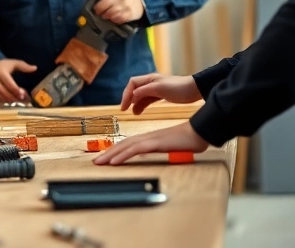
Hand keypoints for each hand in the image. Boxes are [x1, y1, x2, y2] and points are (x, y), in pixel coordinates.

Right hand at [0, 59, 36, 103]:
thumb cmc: (5, 65)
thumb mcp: (14, 63)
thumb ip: (24, 66)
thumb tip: (35, 68)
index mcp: (0, 72)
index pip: (9, 83)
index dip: (16, 90)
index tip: (23, 95)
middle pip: (3, 91)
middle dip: (13, 97)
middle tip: (22, 99)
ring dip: (9, 100)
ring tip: (17, 101)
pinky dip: (3, 101)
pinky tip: (11, 101)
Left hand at [82, 0, 144, 23]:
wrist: (140, 1)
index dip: (96, 4)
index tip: (95, 7)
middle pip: (103, 8)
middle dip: (100, 11)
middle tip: (100, 12)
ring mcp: (126, 6)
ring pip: (110, 15)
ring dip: (106, 16)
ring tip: (107, 14)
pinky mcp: (129, 15)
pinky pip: (117, 20)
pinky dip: (114, 20)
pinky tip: (114, 17)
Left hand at [93, 121, 209, 165]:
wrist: (199, 133)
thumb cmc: (188, 140)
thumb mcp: (171, 147)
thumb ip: (161, 149)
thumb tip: (154, 154)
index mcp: (150, 138)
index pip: (128, 144)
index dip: (115, 150)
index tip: (106, 157)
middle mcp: (147, 137)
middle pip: (122, 144)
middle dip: (107, 152)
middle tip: (95, 160)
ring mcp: (150, 139)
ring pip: (125, 146)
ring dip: (110, 154)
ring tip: (98, 162)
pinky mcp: (154, 143)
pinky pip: (134, 150)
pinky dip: (122, 156)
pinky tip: (113, 162)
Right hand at [120, 73, 201, 114]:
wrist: (194, 90)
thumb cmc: (177, 87)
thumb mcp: (160, 88)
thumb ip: (145, 91)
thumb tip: (132, 94)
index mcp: (149, 79)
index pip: (132, 84)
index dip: (126, 94)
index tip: (124, 106)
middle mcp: (151, 83)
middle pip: (135, 89)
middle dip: (128, 99)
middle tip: (124, 110)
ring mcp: (156, 89)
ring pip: (141, 96)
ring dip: (135, 103)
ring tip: (133, 113)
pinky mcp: (161, 95)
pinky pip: (147, 100)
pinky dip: (142, 105)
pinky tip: (140, 111)